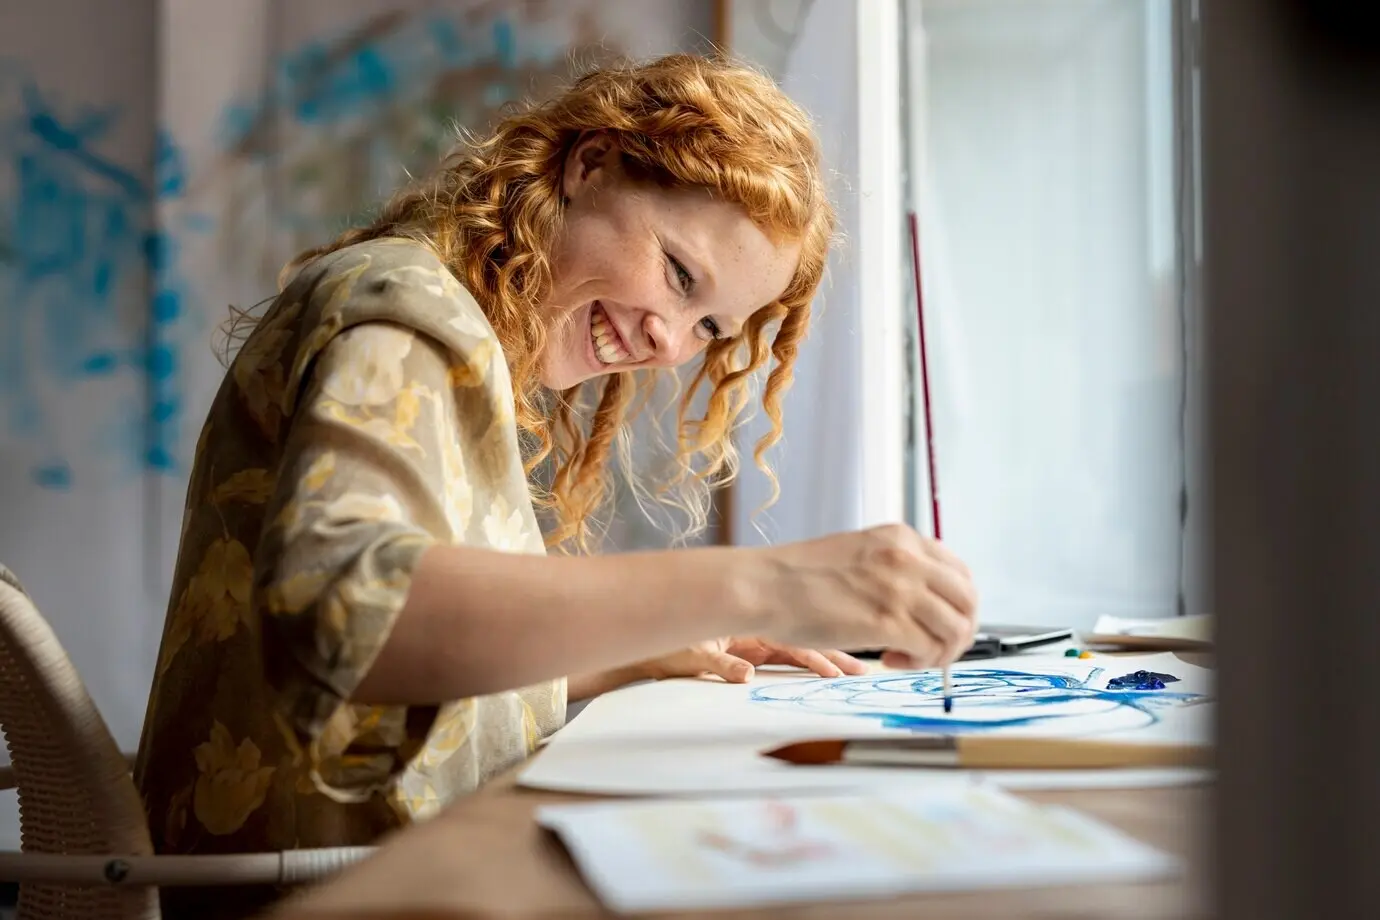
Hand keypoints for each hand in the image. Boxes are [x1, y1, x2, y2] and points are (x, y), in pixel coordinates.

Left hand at [642, 638, 869, 683]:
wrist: (647, 650)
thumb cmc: (667, 648)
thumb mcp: (694, 656)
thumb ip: (721, 664)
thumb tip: (745, 675)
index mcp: (748, 620)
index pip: (792, 638)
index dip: (819, 652)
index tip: (841, 668)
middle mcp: (756, 627)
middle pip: (804, 640)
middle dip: (834, 653)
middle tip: (862, 671)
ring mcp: (755, 640)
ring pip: (799, 649)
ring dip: (825, 661)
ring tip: (851, 674)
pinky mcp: (750, 653)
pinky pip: (784, 659)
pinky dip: (805, 665)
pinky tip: (825, 675)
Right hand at [759, 523, 978, 669]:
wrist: (764, 586)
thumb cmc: (798, 577)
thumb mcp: (858, 554)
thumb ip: (894, 568)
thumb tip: (922, 602)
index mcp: (900, 539)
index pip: (960, 572)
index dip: (958, 606)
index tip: (942, 624)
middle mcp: (907, 559)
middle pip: (968, 601)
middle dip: (960, 632)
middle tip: (935, 650)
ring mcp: (899, 589)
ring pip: (955, 629)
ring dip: (938, 652)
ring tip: (907, 658)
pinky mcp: (887, 622)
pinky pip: (929, 650)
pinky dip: (917, 663)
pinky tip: (889, 660)